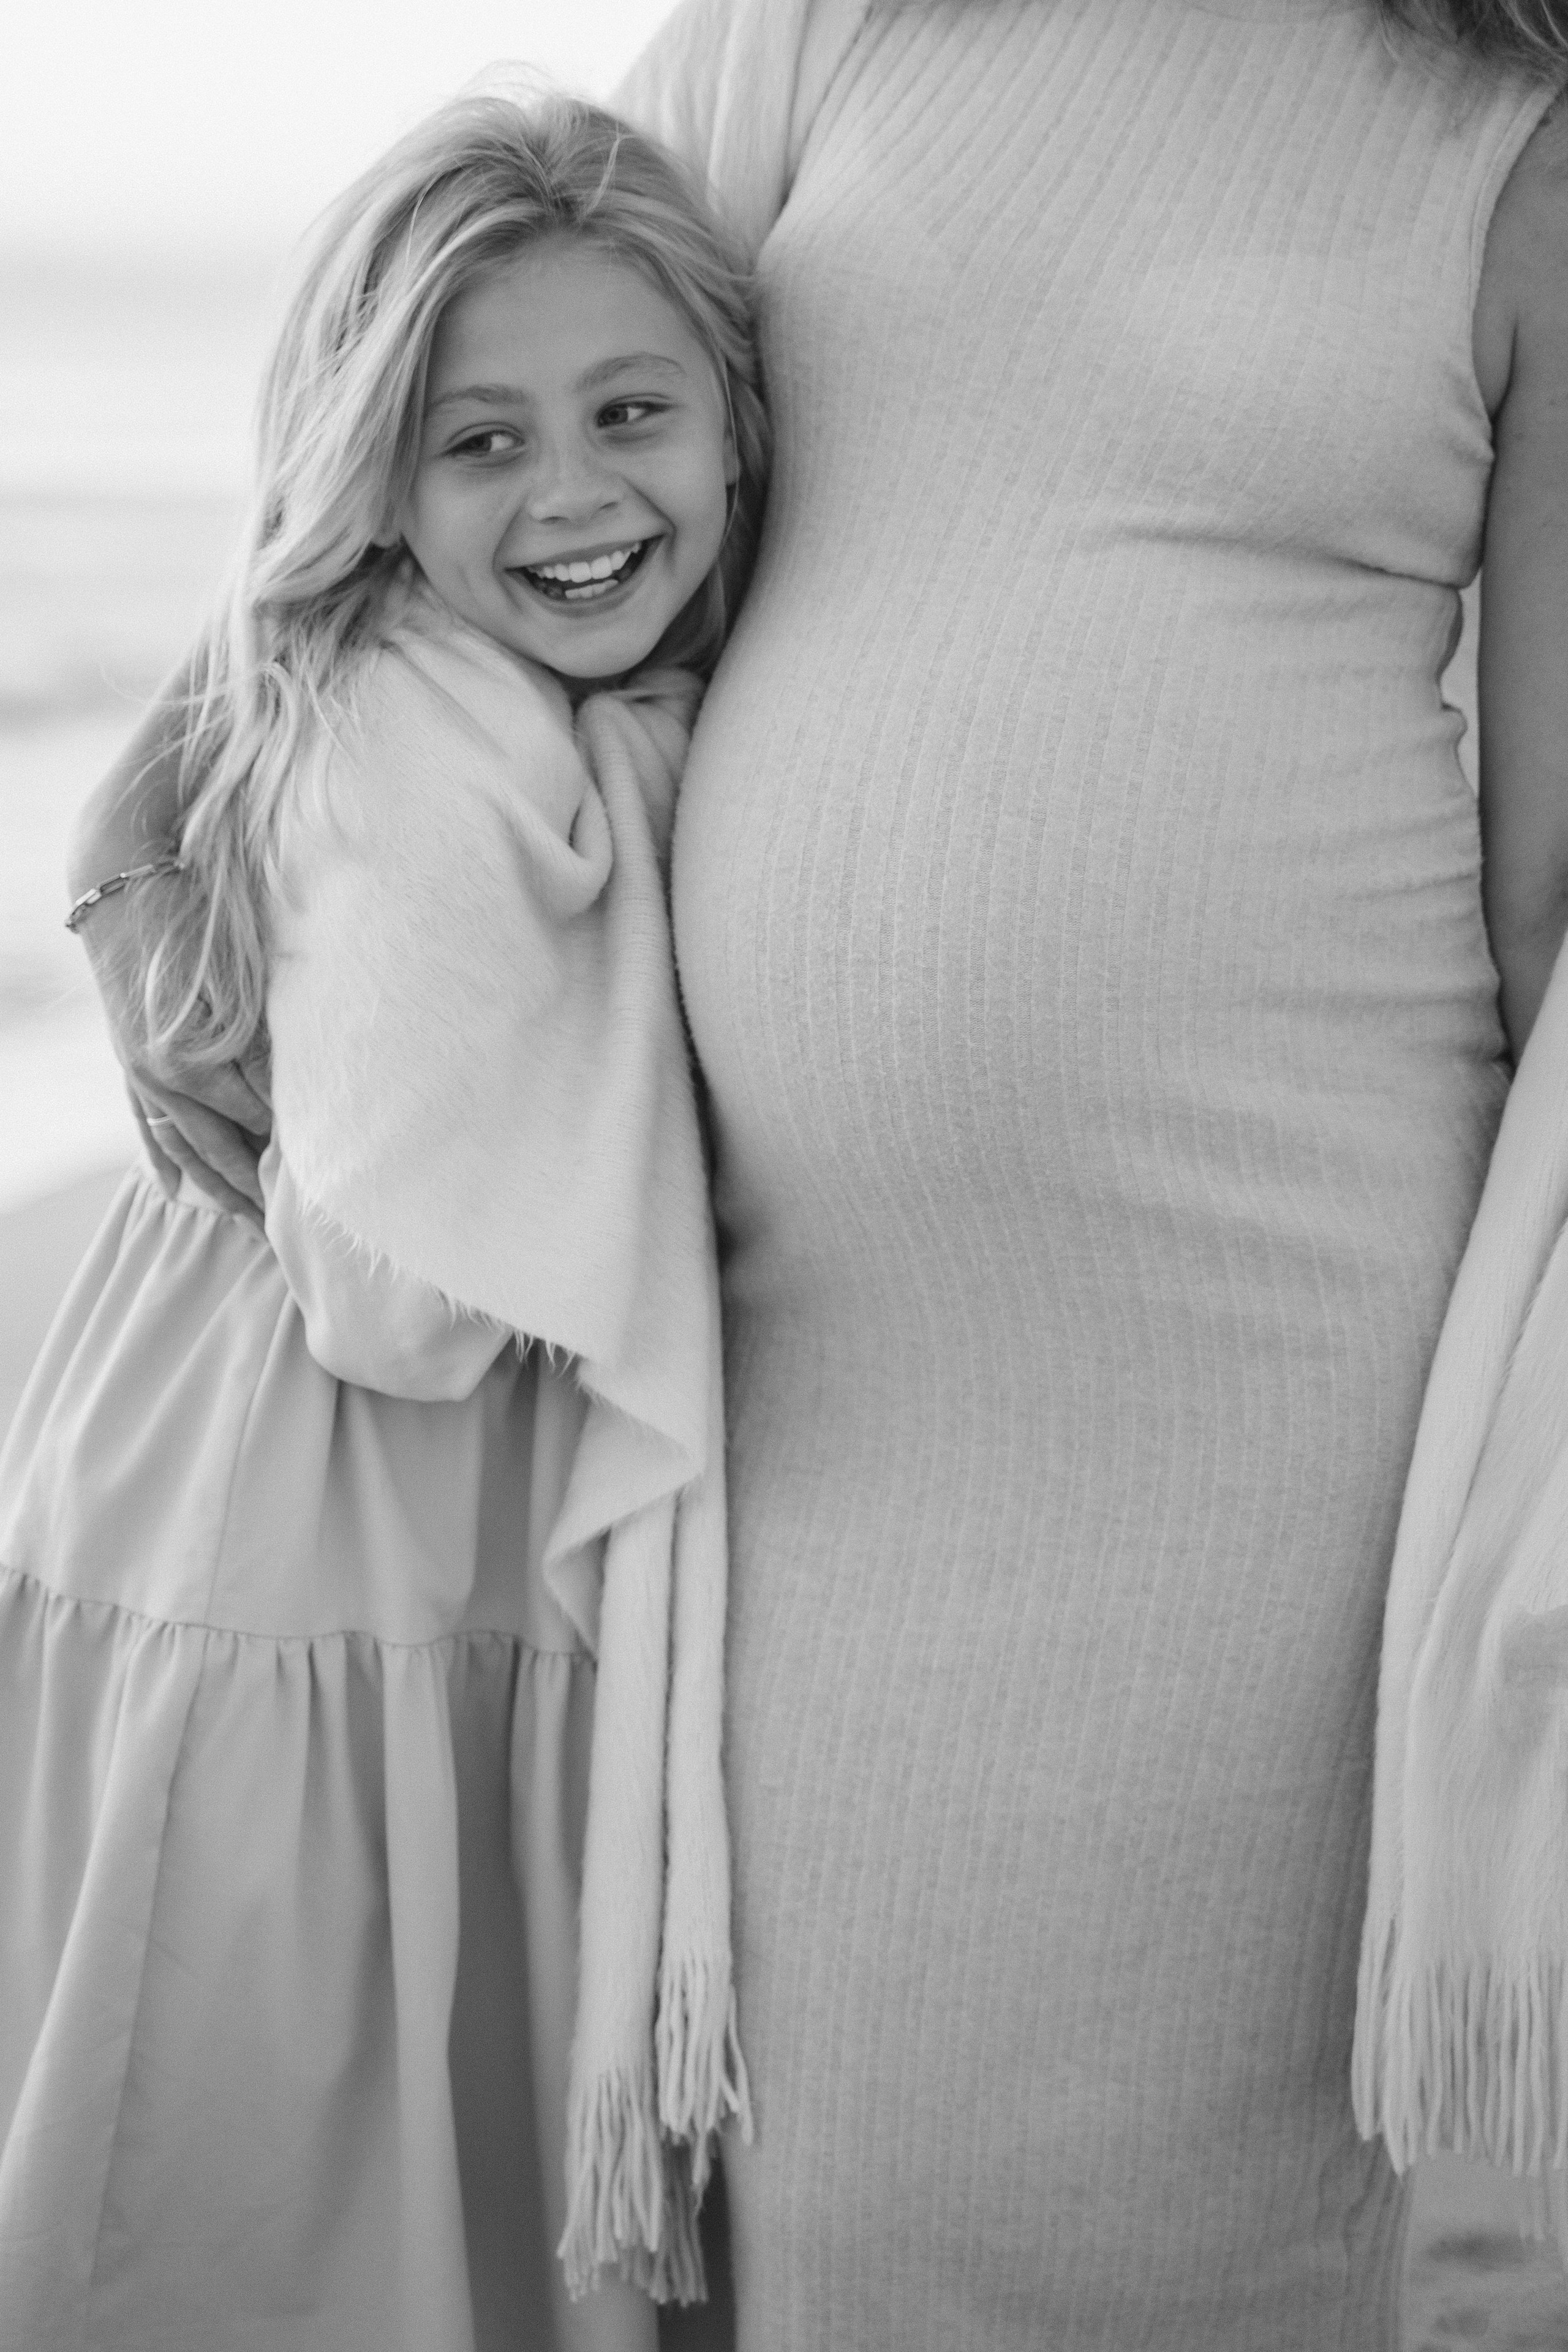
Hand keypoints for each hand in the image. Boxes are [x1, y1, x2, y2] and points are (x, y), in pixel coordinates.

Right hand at [76, 873, 271, 1225]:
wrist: (124, 885)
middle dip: (259, 1188)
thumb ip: (266, 1043)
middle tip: (294, 1227)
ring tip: (248, 1220)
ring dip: (216, 1185)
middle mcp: (162, 1077)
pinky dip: (163, 1158)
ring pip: (184, 1146)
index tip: (330, 1175)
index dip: (295, 1145)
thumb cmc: (195, 919)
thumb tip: (294, 1099)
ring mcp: (139, 1072)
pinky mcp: (127, 1061)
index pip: (259, 1118)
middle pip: (221, 1148)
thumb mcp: (243, 980)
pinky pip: (145, 1125)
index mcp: (196, 1061)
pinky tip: (176, 1189)